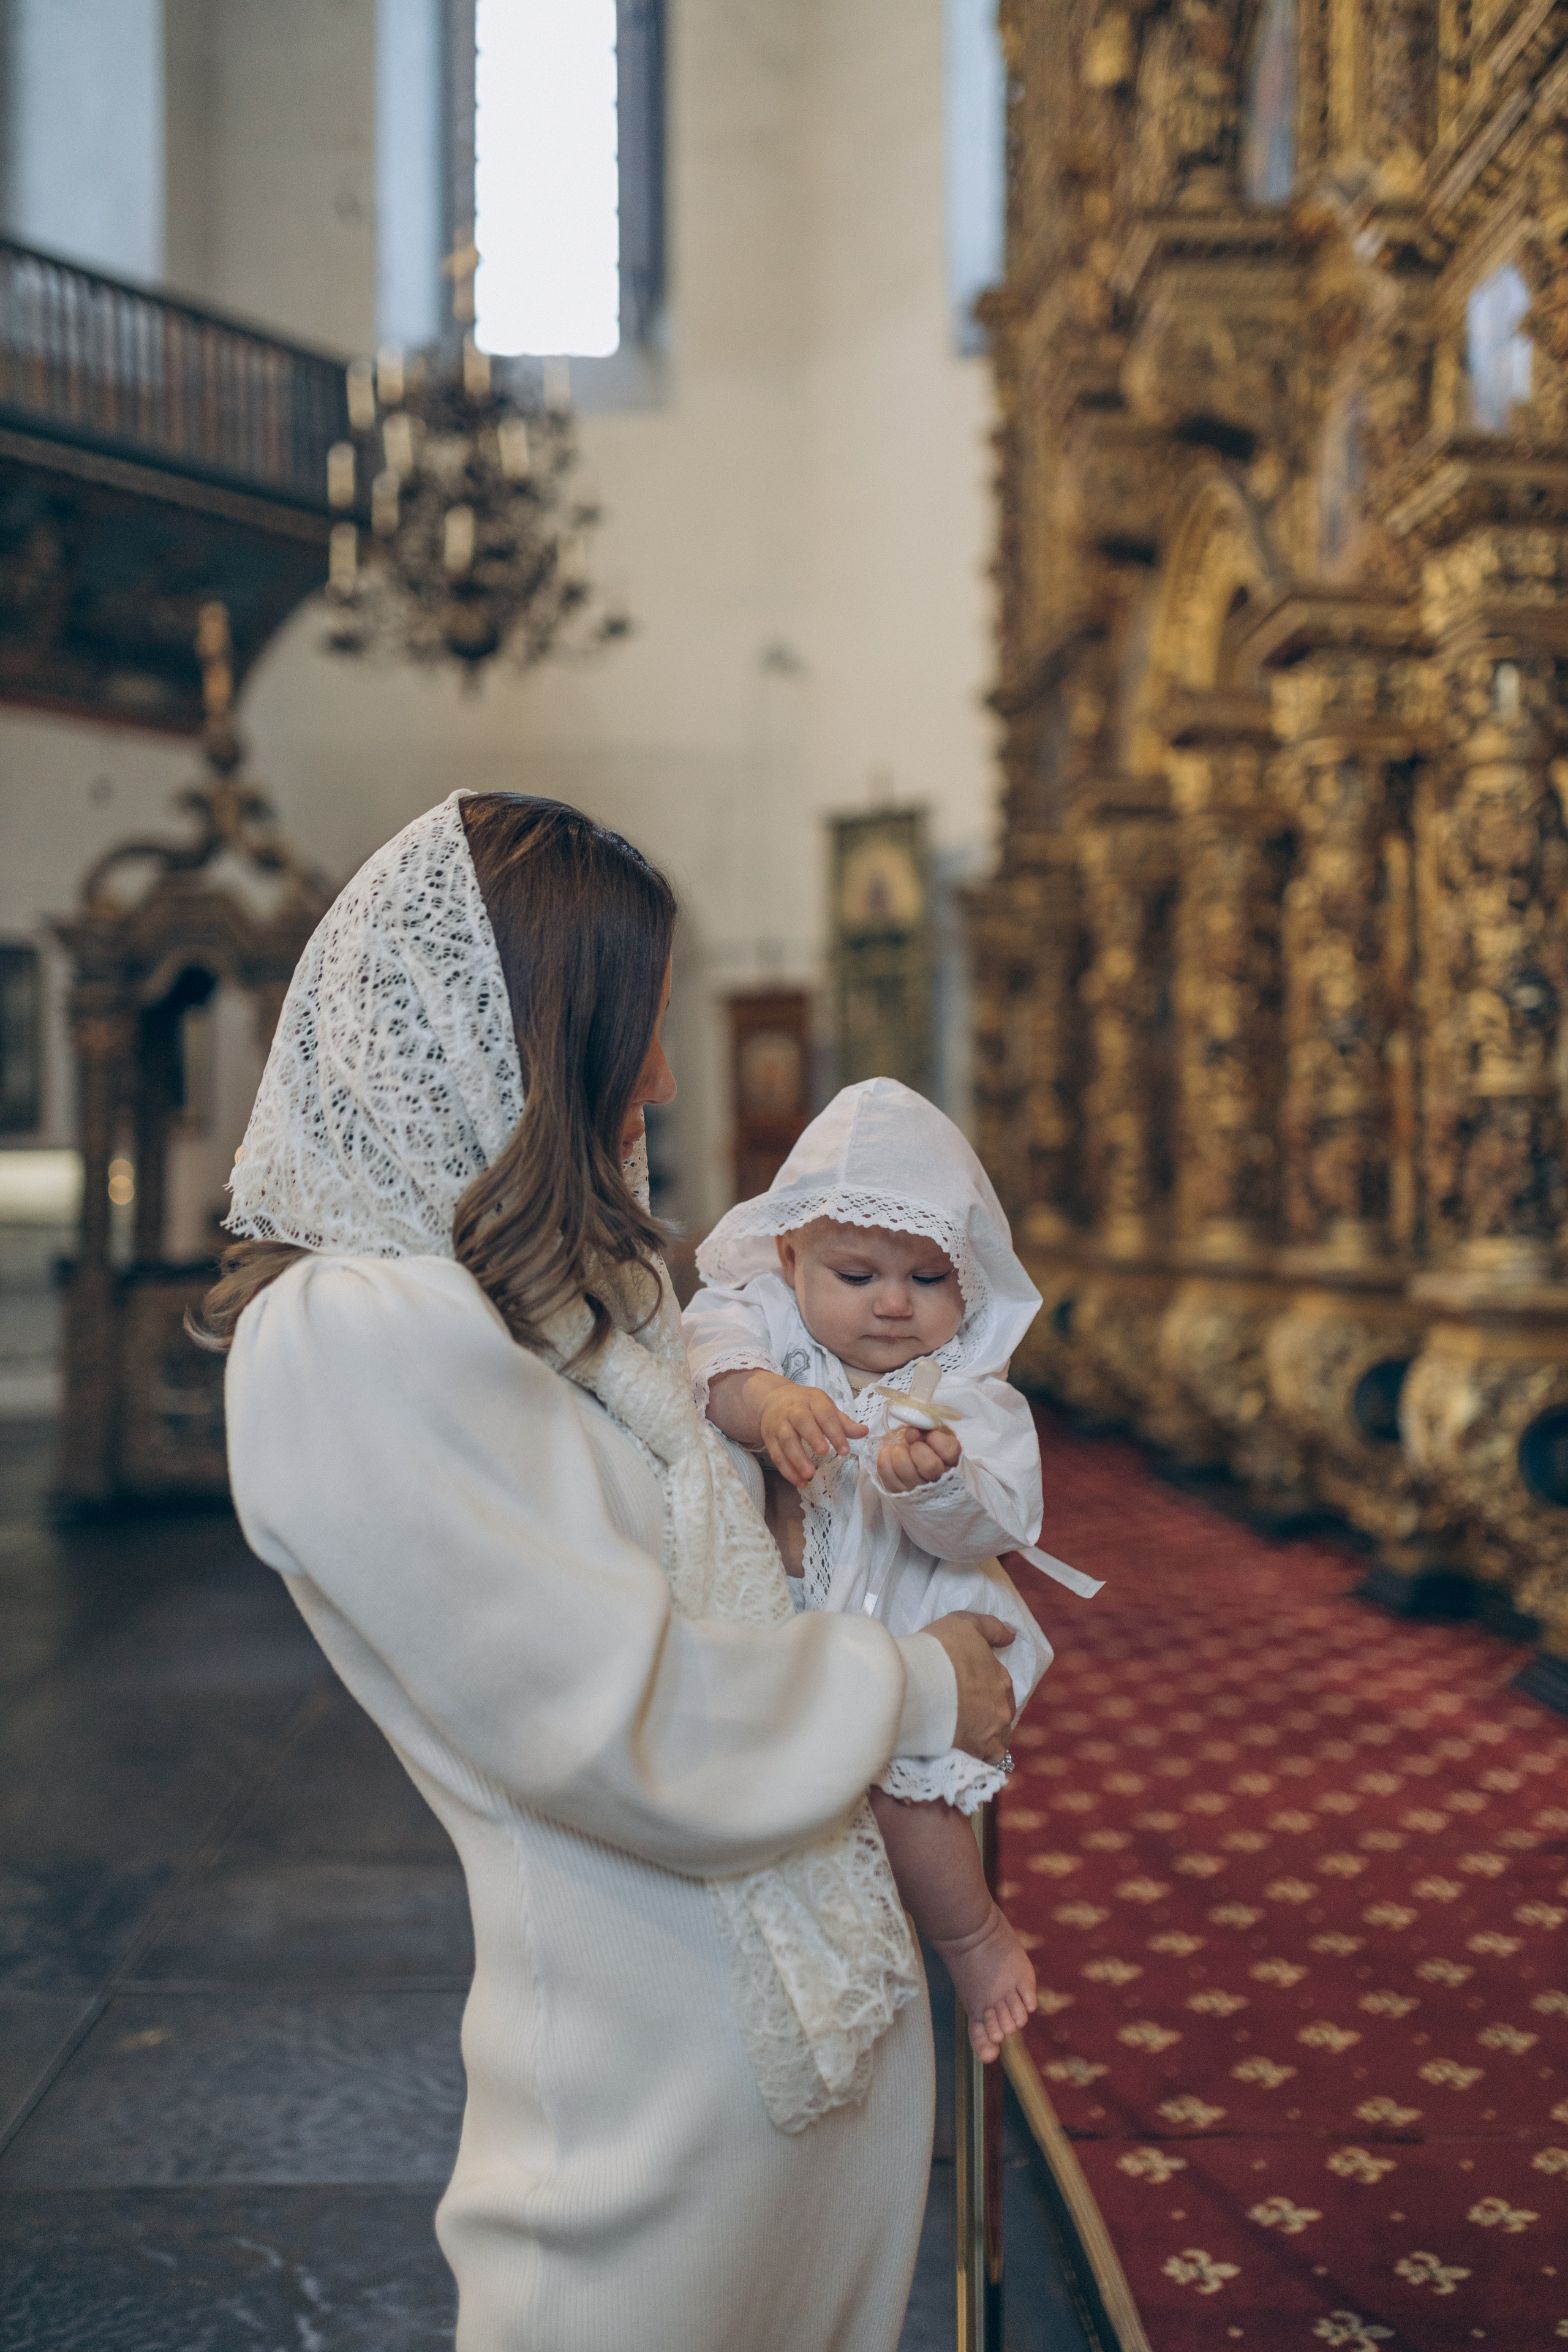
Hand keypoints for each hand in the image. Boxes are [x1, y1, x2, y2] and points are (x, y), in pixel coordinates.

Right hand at [757, 1381, 867, 1487]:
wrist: (772, 1401)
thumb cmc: (805, 1406)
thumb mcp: (825, 1407)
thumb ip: (844, 1423)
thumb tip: (864, 1432)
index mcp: (812, 1401)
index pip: (825, 1414)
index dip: (835, 1432)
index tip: (845, 1451)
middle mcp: (793, 1410)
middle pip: (801, 1422)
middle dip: (812, 1437)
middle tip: (824, 1454)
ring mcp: (779, 1424)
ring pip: (786, 1440)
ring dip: (797, 1458)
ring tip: (810, 1475)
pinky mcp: (769, 1438)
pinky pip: (777, 1455)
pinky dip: (787, 1470)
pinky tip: (800, 1482)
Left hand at [876, 1423, 961, 1491]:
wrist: (917, 1472)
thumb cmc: (929, 1451)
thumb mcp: (935, 1436)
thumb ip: (927, 1429)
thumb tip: (912, 1431)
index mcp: (952, 1463)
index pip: (950, 1451)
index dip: (935, 1438)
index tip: (928, 1435)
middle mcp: (938, 1480)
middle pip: (929, 1465)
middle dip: (916, 1447)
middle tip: (912, 1444)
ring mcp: (917, 1489)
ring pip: (903, 1466)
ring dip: (898, 1451)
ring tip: (901, 1450)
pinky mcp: (897, 1491)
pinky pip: (885, 1469)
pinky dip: (885, 1455)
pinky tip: (891, 1454)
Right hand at [926, 1612, 1016, 1762]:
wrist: (917, 1681)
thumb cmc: (938, 1650)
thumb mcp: (964, 1624)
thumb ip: (991, 1628)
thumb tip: (1011, 1635)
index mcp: (1001, 1679)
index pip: (1001, 1689)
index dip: (984, 1691)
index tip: (967, 1693)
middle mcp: (1003, 1707)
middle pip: (1000, 1716)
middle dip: (987, 1716)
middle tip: (964, 1715)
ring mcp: (993, 1732)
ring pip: (998, 1741)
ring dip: (986, 1740)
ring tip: (964, 1738)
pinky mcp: (978, 1753)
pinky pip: (986, 1761)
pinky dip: (979, 1759)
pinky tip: (965, 1754)